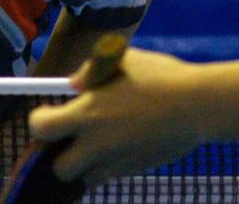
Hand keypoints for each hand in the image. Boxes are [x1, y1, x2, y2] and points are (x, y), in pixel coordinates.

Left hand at [27, 48, 205, 185]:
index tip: (49, 113)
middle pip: (58, 167)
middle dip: (59, 155)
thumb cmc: (160, 76)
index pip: (41, 128)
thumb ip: (91, 71)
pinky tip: (117, 146)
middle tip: (70, 137)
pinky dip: (105, 167)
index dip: (40, 121)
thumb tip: (72, 84)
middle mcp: (97, 142)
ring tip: (96, 142)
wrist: (199, 105)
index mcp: (88, 112)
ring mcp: (115, 161)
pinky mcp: (133, 170)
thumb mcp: (123, 60)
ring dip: (83, 163)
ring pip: (83, 177)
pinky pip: (107, 177)